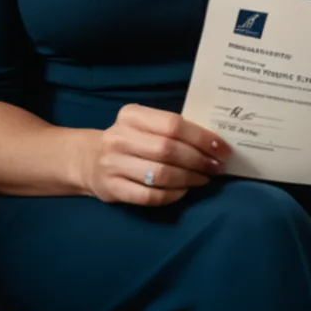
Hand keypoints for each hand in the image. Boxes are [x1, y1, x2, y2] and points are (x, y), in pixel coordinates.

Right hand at [82, 103, 233, 205]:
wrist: (89, 160)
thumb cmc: (129, 140)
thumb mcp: (144, 125)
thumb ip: (171, 129)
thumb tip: (213, 143)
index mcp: (131, 115)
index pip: (173, 124)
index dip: (201, 137)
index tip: (222, 148)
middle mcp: (119, 137)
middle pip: (168, 149)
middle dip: (198, 160)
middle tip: (216, 167)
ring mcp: (113, 164)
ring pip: (160, 174)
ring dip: (188, 179)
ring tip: (203, 179)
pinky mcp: (112, 189)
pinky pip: (150, 196)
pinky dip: (172, 195)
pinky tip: (183, 191)